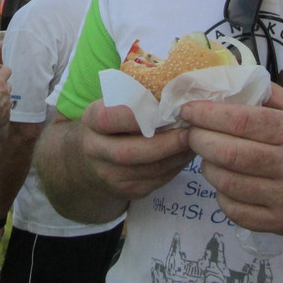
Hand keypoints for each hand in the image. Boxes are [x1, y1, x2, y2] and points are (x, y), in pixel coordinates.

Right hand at [77, 100, 193, 201]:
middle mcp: (95, 151)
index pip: (109, 118)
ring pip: (148, 170)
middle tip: (191, 131)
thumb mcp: (111, 105)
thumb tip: (174, 90)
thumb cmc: (110, 123)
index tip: (165, 108)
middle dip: (166, 143)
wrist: (87, 161)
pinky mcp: (127, 192)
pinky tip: (185, 154)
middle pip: (130, 152)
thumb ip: (134, 98)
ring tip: (195, 141)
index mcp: (91, 122)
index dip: (137, 115)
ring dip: (176, 156)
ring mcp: (110, 175)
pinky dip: (176, 167)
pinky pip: (157, 181)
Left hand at [179, 85, 282, 237]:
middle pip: (229, 154)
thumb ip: (269, 95)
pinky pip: (236, 211)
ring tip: (208, 156)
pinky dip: (222, 196)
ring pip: (228, 184)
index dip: (207, 115)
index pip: (241, 122)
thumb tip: (228, 81)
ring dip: (208, 168)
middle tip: (192, 133)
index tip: (188, 110)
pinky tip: (226, 183)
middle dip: (200, 141)